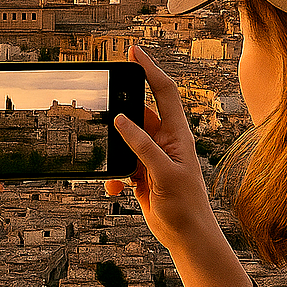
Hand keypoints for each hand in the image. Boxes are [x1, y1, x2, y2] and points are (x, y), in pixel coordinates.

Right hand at [105, 46, 255, 286]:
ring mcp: (151, 156)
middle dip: (119, 112)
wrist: (186, 235)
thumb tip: (121, 119)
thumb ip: (142, 145)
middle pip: (137, 113)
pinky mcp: (141, 173)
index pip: (163, 91)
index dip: (149, 69)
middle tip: (101, 107)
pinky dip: (112, 176)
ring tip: (112, 167)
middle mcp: (164, 140)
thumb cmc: (185, 205)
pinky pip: (119, 164)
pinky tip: (115, 190)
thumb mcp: (164, 172)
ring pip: (124, 140)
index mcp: (176, 134)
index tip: (133, 51)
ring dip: (113, 152)